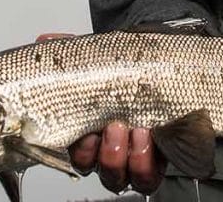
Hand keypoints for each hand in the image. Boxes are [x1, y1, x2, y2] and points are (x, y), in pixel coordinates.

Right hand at [35, 33, 165, 193]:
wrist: (178, 79)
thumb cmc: (141, 74)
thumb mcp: (108, 58)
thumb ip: (75, 51)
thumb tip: (44, 42)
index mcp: (93, 126)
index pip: (77, 148)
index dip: (80, 148)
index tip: (86, 135)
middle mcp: (111, 146)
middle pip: (94, 166)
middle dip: (103, 152)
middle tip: (113, 128)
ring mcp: (134, 157)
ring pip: (117, 177)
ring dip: (124, 158)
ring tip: (138, 131)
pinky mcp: (158, 163)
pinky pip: (146, 180)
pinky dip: (145, 164)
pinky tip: (152, 140)